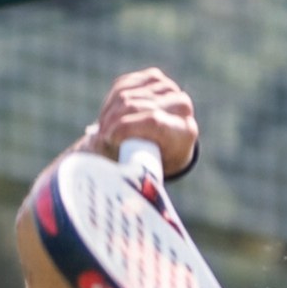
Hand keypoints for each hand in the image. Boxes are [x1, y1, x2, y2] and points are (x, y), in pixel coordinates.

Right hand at [79, 68, 198, 177]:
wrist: (164, 146)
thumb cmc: (152, 165)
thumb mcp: (147, 176)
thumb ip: (138, 184)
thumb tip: (123, 209)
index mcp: (184, 133)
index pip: (153, 121)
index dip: (126, 127)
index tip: (109, 138)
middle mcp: (182, 107)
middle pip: (138, 106)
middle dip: (113, 121)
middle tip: (102, 137)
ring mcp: (170, 89)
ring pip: (128, 94)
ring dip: (110, 113)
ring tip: (104, 130)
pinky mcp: (155, 78)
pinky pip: (125, 85)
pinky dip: (111, 101)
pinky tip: (108, 115)